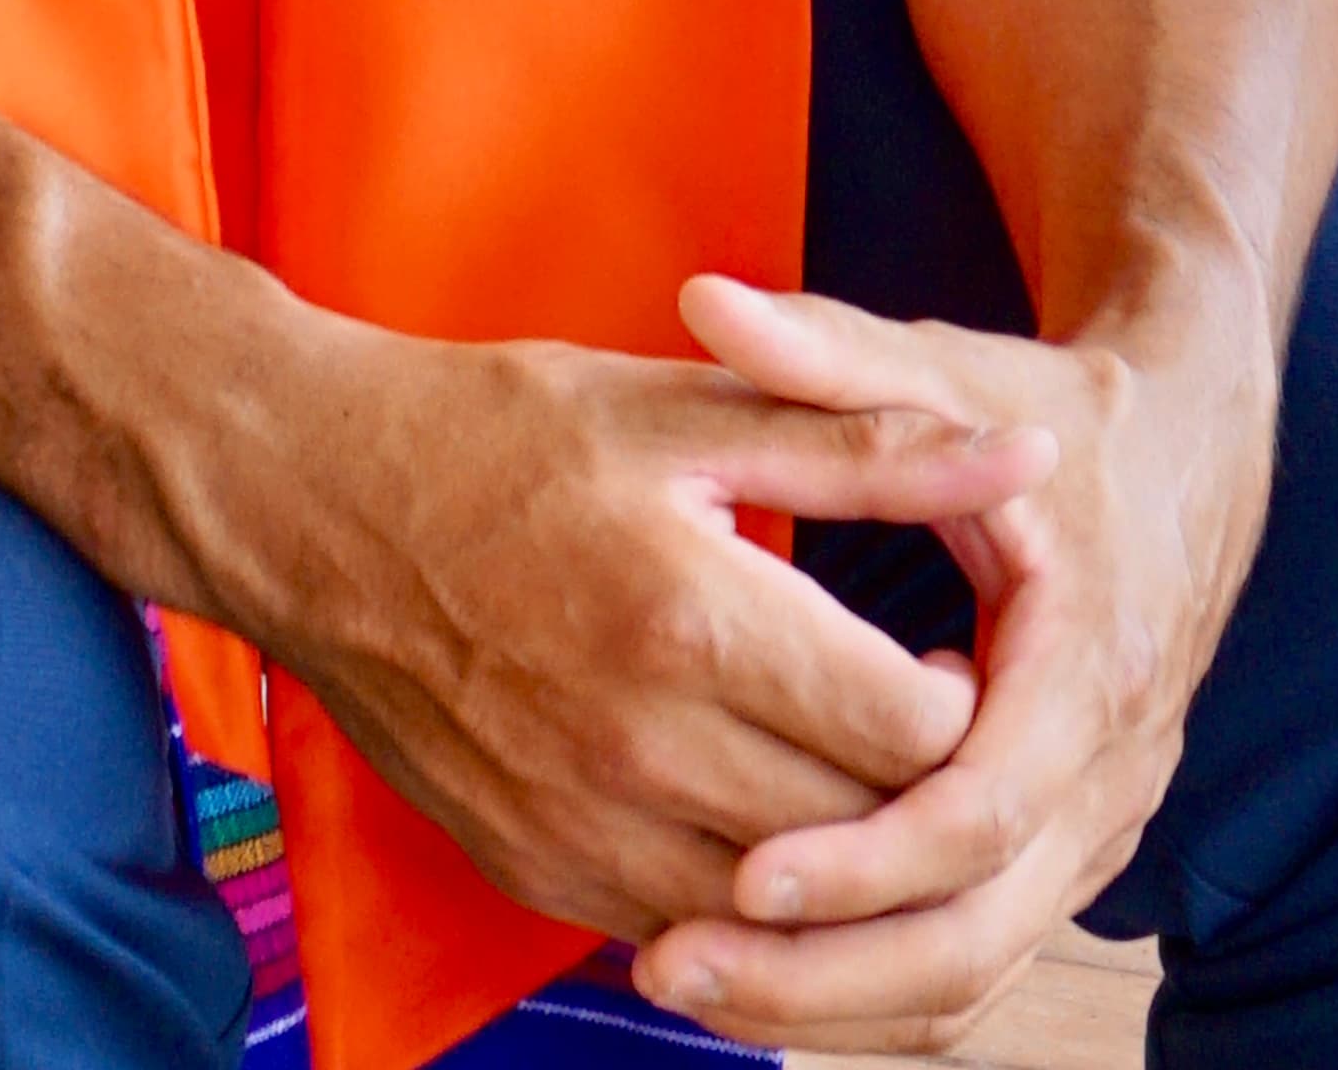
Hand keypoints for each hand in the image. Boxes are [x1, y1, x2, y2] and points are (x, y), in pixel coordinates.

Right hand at [212, 316, 1059, 949]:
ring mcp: (581, 826)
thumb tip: (1026, 456)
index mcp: (693, 614)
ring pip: (783, 906)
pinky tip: (741, 808)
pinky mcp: (536, 871)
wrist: (310, 503)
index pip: (914, 727)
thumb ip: (871, 445)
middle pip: (863, 833)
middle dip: (914, 790)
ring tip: (834, 768)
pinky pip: (688, 927)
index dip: (960, 700)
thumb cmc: (501, 434)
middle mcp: (641, 745)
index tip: (940, 653)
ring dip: (834, 857)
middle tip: (904, 720)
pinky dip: (740, 891)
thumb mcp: (686, 410)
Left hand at [623, 266, 1278, 1049]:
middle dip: (825, 969)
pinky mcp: (1067, 853)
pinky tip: (761, 979)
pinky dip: (874, 988)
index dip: (865, 858)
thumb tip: (703, 295)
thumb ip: (828, 350)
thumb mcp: (956, 367)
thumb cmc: (1059, 414)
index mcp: (1089, 664)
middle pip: (976, 932)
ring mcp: (1096, 830)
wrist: (1191, 455)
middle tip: (677, 968)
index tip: (744, 874)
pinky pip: (977, 958)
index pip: (980, 810)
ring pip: (976, 971)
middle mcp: (1109, 773)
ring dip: (836, 998)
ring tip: (686, 985)